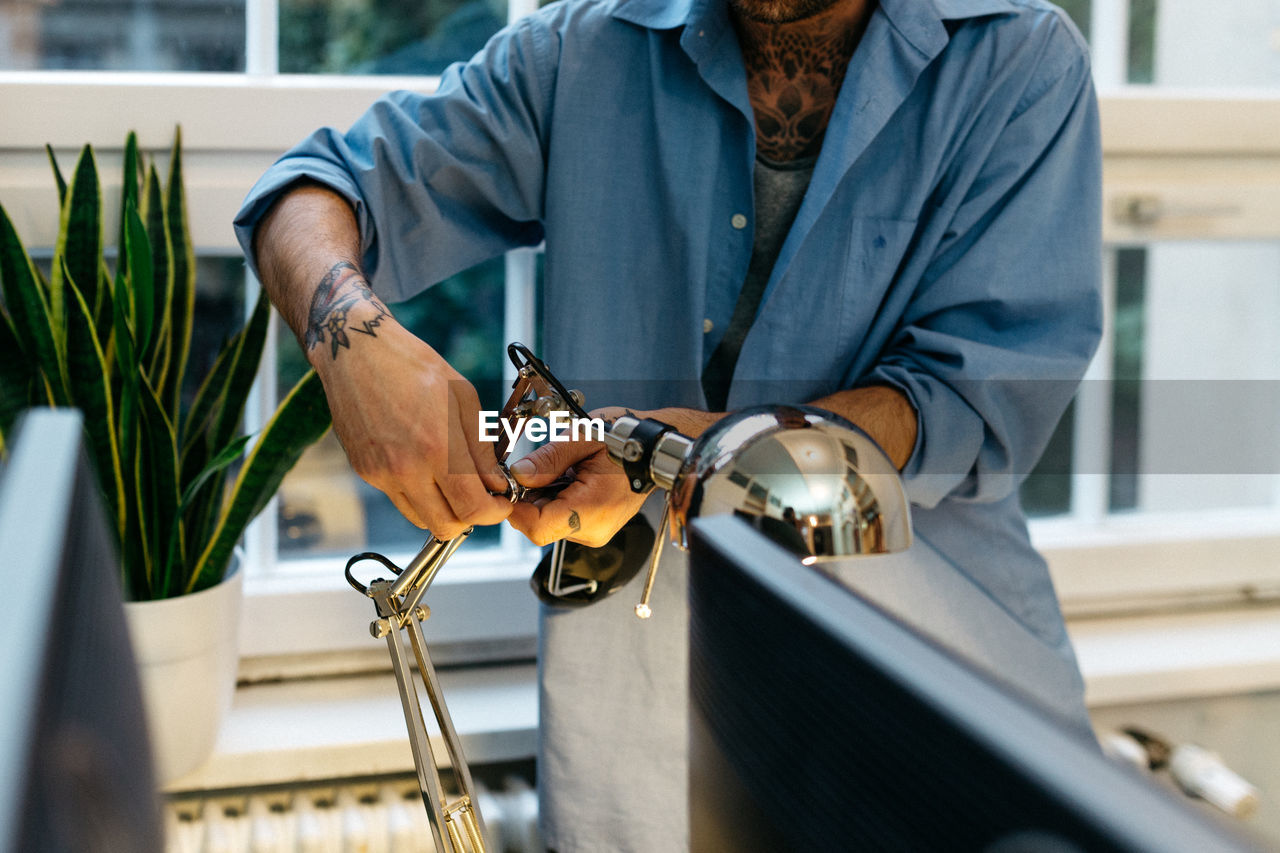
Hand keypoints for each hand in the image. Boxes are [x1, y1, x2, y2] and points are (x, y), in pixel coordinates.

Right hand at [312, 313, 512, 539]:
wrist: (356, 351)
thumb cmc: (412, 365)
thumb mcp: (463, 398)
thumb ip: (481, 449)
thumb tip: (496, 483)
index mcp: (437, 448)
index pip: (471, 509)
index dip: (494, 513)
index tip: (501, 503)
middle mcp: (406, 468)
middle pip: (445, 527)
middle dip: (470, 518)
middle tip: (480, 497)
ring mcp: (381, 474)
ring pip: (421, 519)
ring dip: (442, 509)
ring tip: (452, 482)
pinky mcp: (365, 472)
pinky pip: (399, 499)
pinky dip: (418, 494)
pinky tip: (425, 467)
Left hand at [506, 407, 649, 546]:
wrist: (654, 450)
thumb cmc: (625, 440)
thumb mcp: (582, 439)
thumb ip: (547, 460)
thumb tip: (517, 475)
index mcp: (592, 509)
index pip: (538, 528)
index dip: (516, 509)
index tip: (510, 485)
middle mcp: (594, 530)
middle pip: (540, 526)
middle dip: (529, 499)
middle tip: (536, 469)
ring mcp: (596, 532)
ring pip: (549, 523)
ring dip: (543, 499)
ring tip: (561, 471)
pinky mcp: (595, 528)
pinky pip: (563, 521)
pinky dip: (556, 501)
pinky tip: (568, 480)